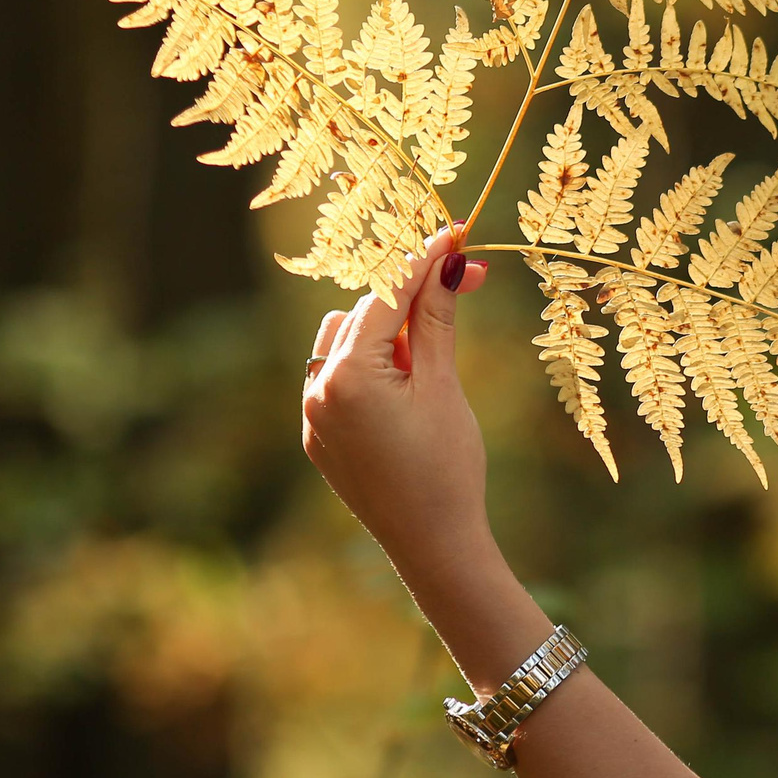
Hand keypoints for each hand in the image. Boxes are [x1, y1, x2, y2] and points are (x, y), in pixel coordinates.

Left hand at [302, 227, 494, 584]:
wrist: (432, 543)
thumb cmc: (447, 466)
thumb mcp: (445, 387)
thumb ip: (438, 322)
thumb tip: (449, 265)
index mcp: (350, 374)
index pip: (386, 295)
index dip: (423, 260)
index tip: (454, 234)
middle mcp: (319, 388)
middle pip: (364, 312)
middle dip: (410, 296)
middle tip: (464, 283)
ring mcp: (313, 414)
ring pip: (343, 340)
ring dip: (384, 330)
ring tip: (430, 357)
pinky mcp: (318, 435)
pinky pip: (336, 378)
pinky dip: (369, 365)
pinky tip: (406, 385)